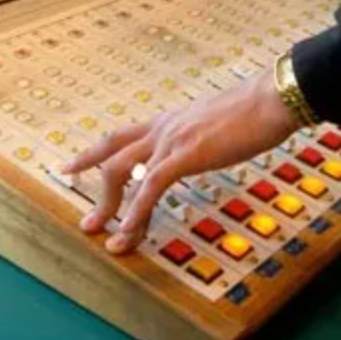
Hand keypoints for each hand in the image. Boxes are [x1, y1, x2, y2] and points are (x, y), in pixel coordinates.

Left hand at [62, 68, 298, 254]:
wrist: (270, 100)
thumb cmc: (252, 113)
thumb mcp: (214, 126)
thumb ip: (198, 139)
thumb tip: (201, 151)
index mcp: (167, 121)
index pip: (119, 136)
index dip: (92, 153)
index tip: (70, 167)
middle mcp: (161, 128)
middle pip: (111, 155)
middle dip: (96, 190)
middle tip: (89, 223)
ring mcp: (170, 140)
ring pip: (121, 172)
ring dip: (111, 208)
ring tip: (107, 239)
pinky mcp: (185, 154)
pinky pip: (151, 186)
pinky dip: (137, 212)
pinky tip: (131, 232)